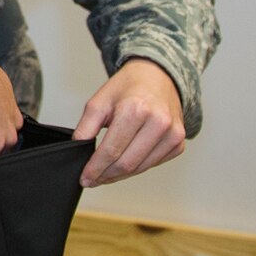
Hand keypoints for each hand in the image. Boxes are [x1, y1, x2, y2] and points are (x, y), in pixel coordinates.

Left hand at [73, 59, 185, 186]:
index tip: (85, 178)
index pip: (111, 151)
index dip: (95, 168)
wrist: (157, 76)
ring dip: (120, 175)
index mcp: (136, 109)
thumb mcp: (99, 101)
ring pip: (140, 168)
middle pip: (127, 163)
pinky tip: (126, 160)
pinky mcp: (178, 143)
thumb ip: (85, 127)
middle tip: (93, 179)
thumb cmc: (128, 88)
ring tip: (106, 173)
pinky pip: (153, 164)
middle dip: (106, 175)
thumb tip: (77, 149)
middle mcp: (158, 122)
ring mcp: (172, 134)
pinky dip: (137, 167)